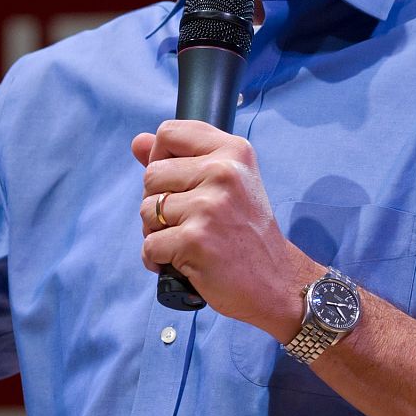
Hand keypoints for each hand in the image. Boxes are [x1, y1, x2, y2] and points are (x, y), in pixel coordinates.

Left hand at [131, 120, 322, 337]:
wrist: (277, 281)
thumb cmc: (246, 232)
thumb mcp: (226, 184)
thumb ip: (181, 160)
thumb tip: (138, 142)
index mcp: (232, 151)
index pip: (169, 133)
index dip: (160, 158)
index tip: (176, 182)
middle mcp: (223, 172)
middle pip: (151, 175)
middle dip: (158, 203)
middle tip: (188, 221)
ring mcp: (209, 206)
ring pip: (147, 210)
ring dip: (157, 232)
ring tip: (188, 242)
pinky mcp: (195, 240)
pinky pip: (149, 245)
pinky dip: (158, 260)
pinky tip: (182, 263)